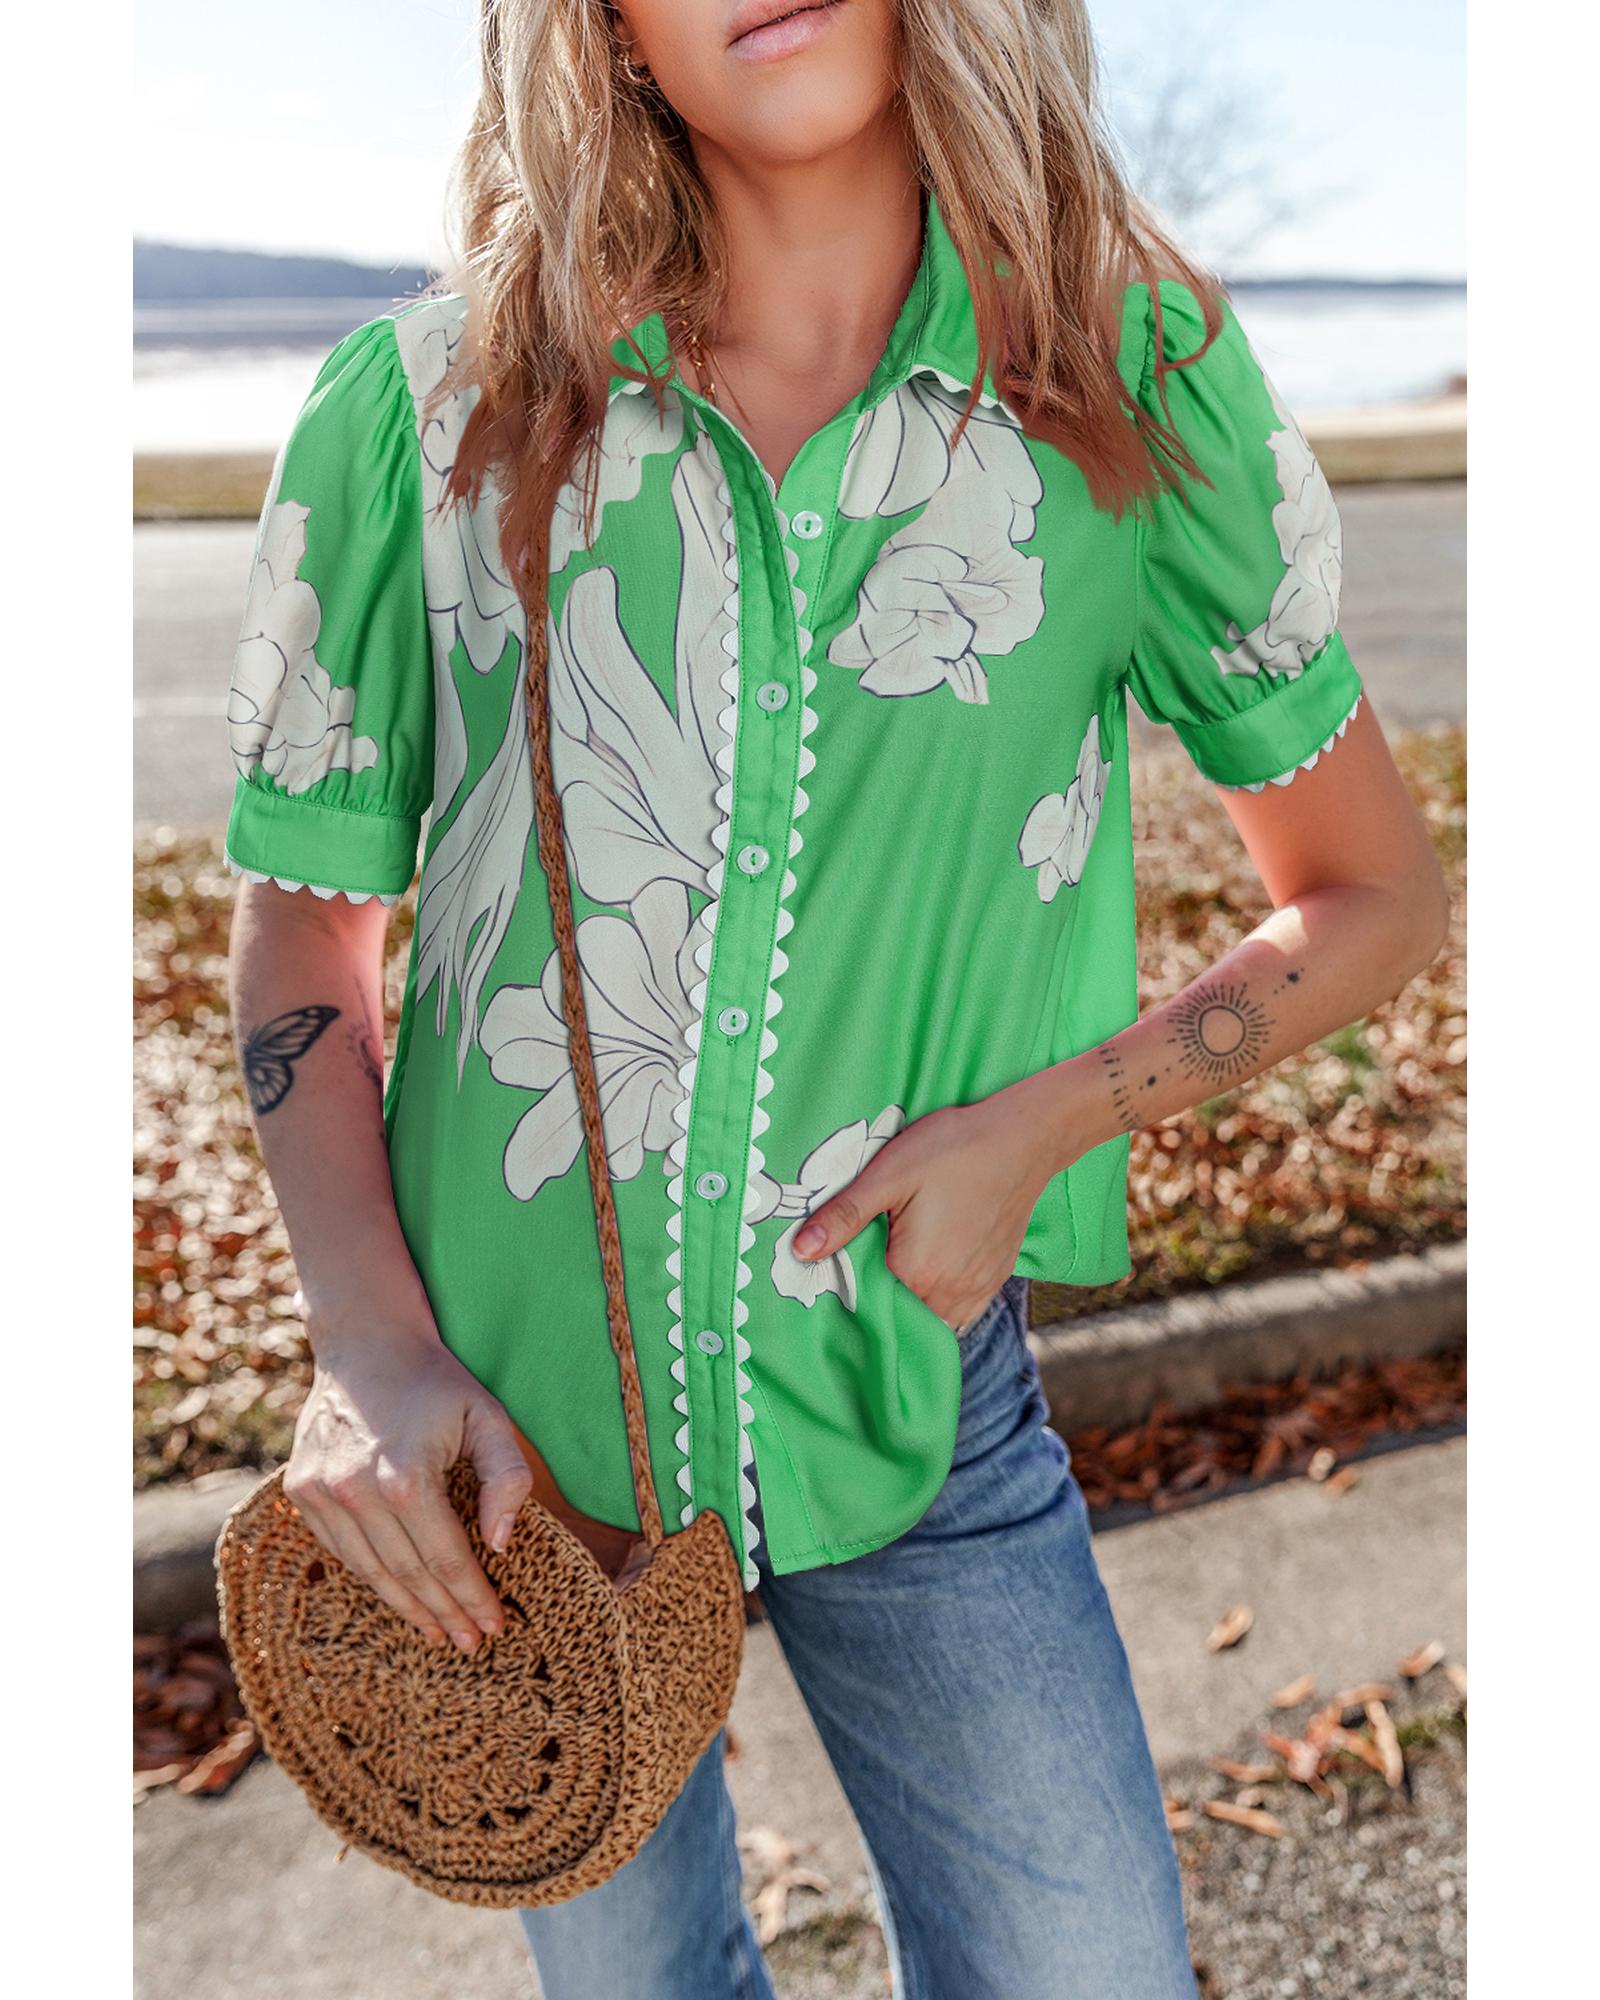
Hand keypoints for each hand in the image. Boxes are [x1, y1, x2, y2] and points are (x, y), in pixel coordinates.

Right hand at [281, 1316, 534, 1652]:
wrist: (366, 1343)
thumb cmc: (437, 1381)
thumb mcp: (489, 1417)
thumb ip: (506, 1478)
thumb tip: (501, 1545)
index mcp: (406, 1476)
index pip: (446, 1559)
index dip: (471, 1598)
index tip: (494, 1627)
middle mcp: (356, 1491)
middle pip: (408, 1574)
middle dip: (443, 1613)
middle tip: (469, 1642)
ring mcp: (321, 1493)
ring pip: (370, 1571)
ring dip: (407, 1607)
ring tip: (438, 1632)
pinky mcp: (302, 1491)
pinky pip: (342, 1550)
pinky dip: (372, 1576)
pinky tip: (400, 1593)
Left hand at [789, 1076, 1076, 1329]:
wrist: (1024, 1137)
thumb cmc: (954, 1148)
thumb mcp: (889, 1175)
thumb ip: (844, 1216)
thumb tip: (800, 1251)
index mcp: (917, 1272)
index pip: (868, 1306)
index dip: (848, 1295)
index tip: (834, 1276)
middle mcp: (950, 1293)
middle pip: (901, 1319)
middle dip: (878, 1304)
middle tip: (861, 1270)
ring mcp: (977, 1289)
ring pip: (932, 1322)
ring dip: (910, 1307)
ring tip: (893, 1275)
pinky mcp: (995, 1279)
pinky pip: (960, 1313)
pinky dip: (940, 1305)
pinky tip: (927, 1276)